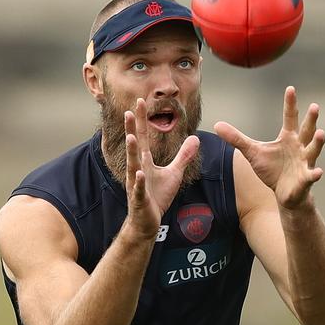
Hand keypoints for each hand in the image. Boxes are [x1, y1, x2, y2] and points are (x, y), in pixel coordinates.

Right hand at [124, 98, 199, 237]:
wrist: (146, 222)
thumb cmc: (158, 196)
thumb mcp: (174, 173)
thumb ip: (183, 156)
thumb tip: (195, 138)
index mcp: (145, 162)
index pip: (143, 137)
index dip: (141, 120)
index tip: (139, 101)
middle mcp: (137, 169)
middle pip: (135, 146)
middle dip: (132, 129)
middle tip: (128, 111)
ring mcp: (136, 185)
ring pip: (133, 165)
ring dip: (131, 152)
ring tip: (131, 137)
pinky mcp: (140, 200)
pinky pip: (139, 190)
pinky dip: (138, 182)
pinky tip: (139, 174)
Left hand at [214, 86, 324, 209]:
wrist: (284, 194)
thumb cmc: (271, 170)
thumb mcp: (252, 152)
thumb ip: (236, 138)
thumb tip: (216, 125)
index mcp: (288, 137)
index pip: (290, 117)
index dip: (290, 104)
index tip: (290, 89)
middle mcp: (300, 147)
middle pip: (306, 130)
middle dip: (311, 119)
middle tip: (315, 106)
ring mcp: (305, 162)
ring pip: (313, 150)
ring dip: (317, 142)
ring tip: (321, 133)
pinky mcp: (305, 179)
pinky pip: (311, 175)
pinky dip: (314, 174)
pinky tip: (318, 172)